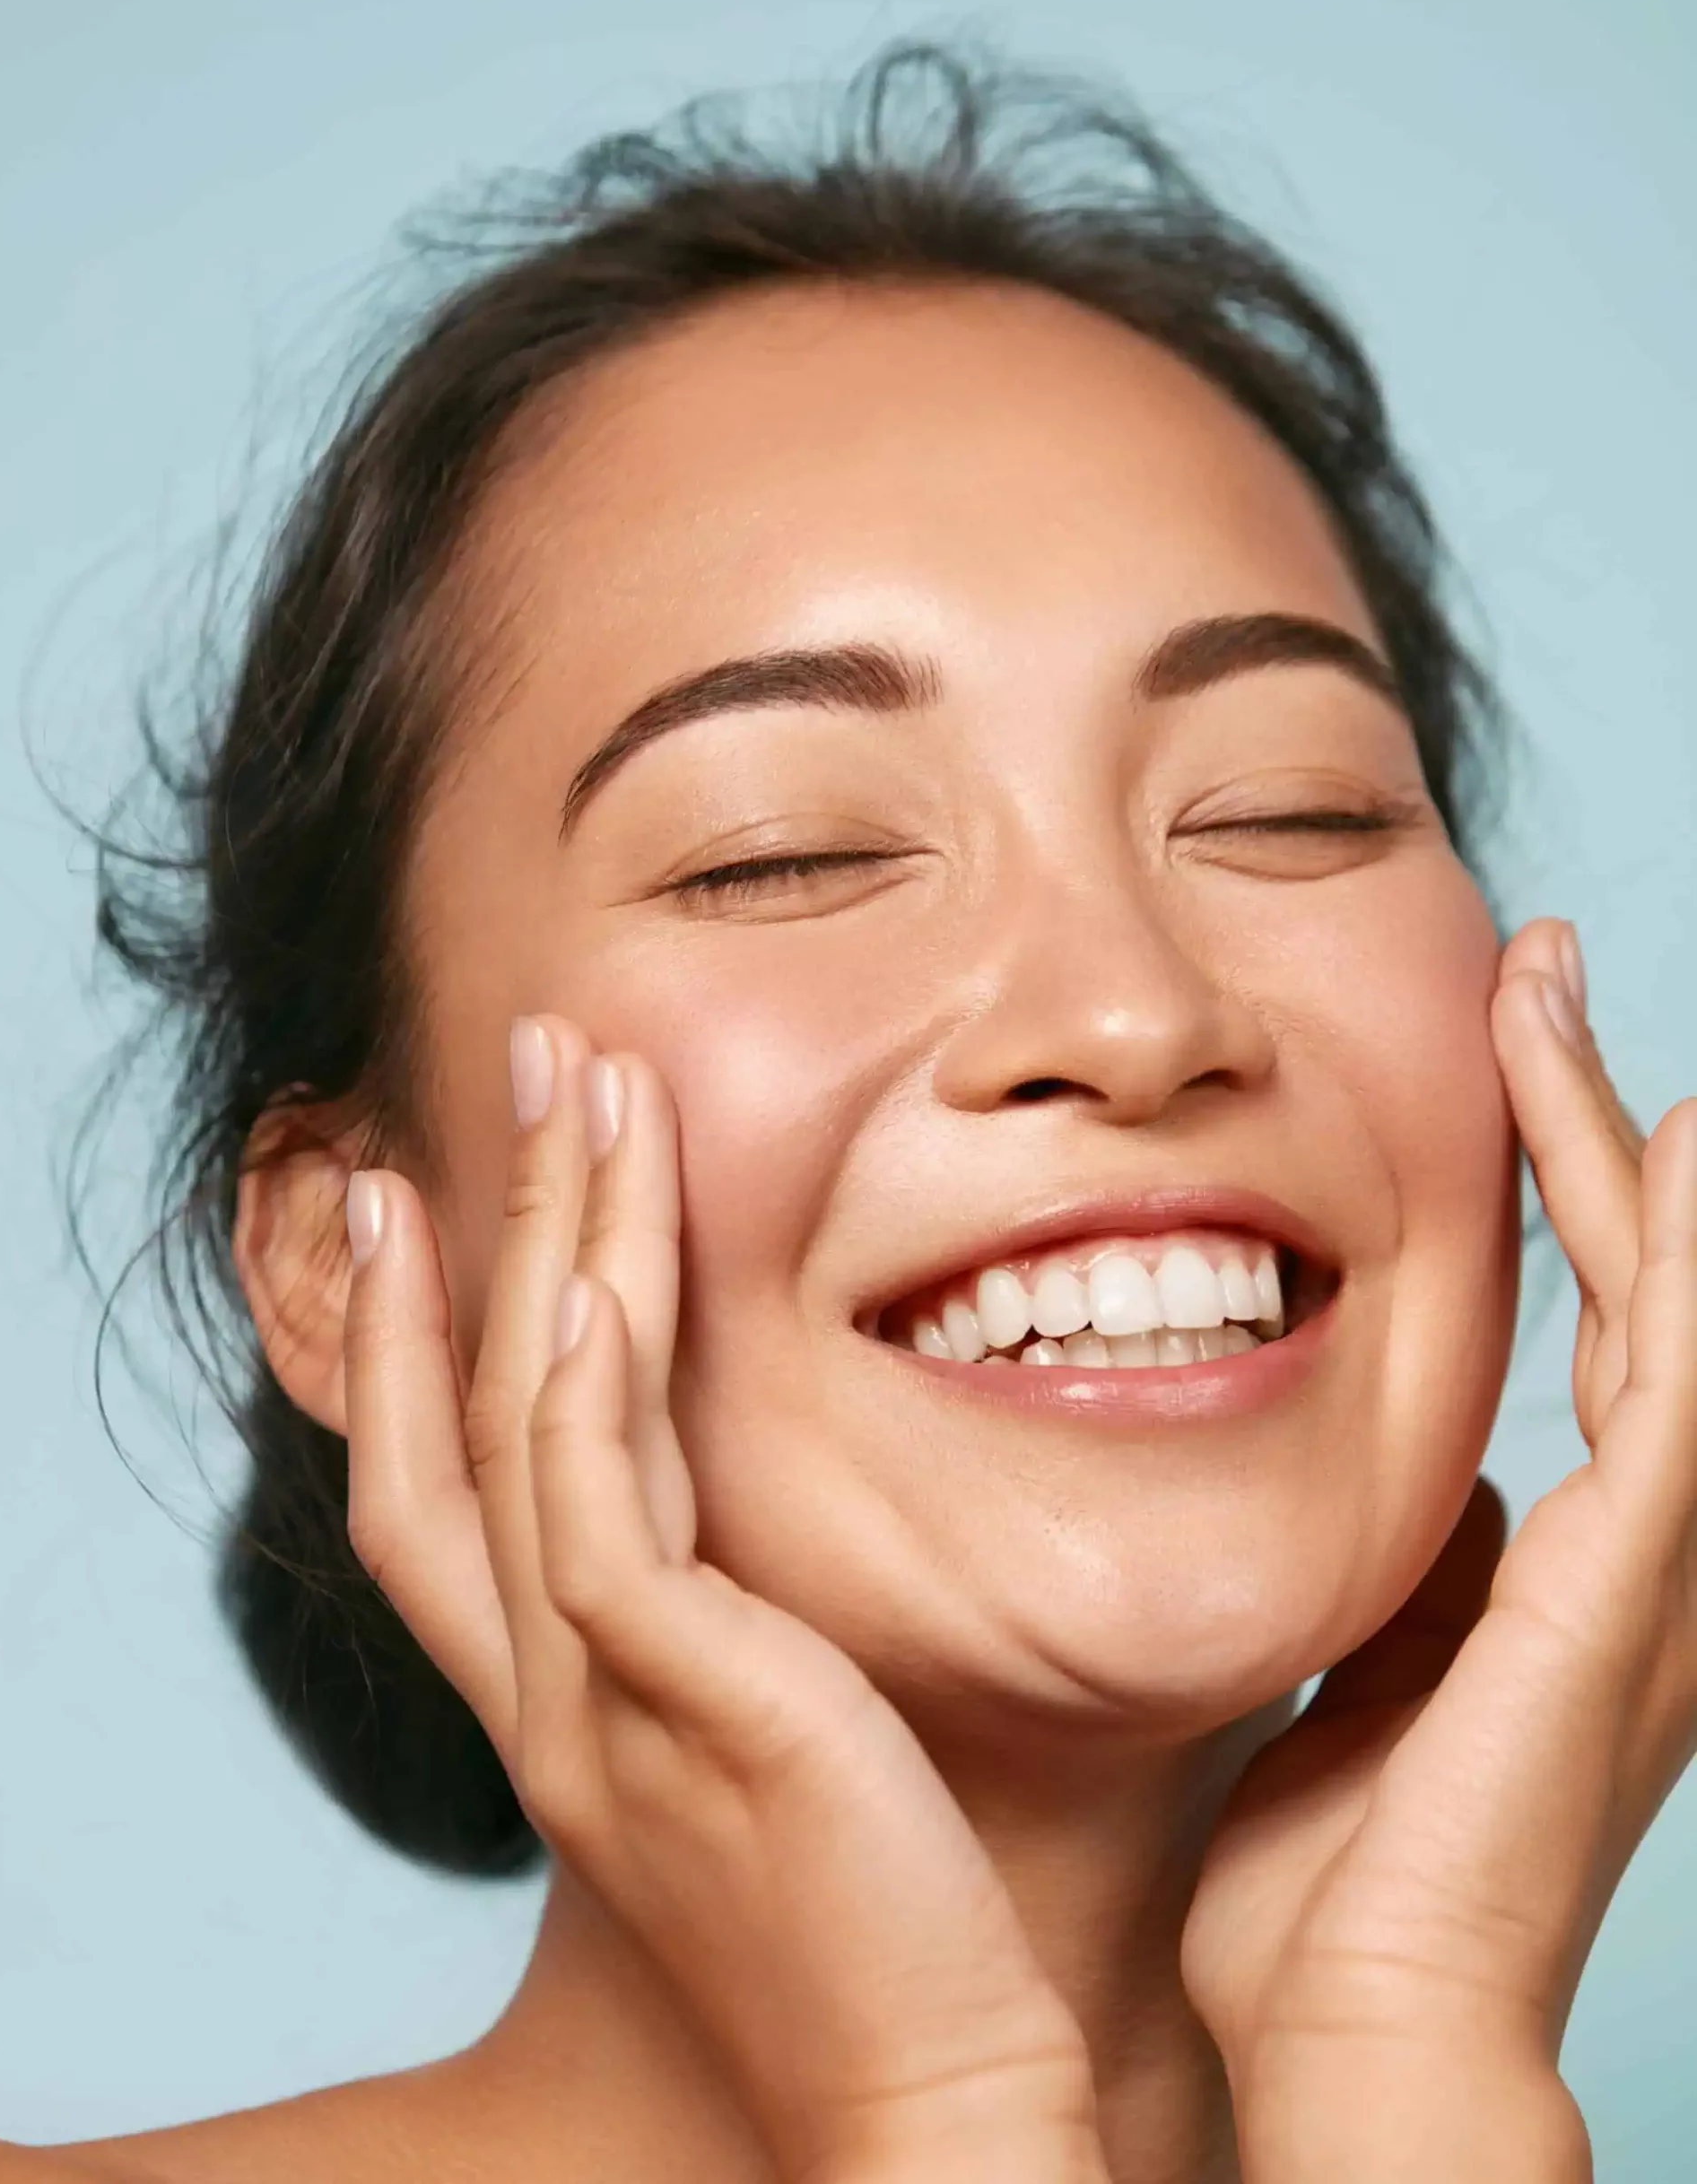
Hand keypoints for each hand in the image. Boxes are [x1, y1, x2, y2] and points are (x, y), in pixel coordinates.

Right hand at [341, 1015, 1101, 2183]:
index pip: (437, 1490)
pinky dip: (583, 1395)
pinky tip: (602, 1281)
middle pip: (467, 1418)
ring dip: (549, 1242)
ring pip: (529, 1430)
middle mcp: (545, 1694)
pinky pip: (599, 1526)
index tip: (416, 1197)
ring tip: (578, 1084)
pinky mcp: (684, 1714)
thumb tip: (804, 1502)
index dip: (408, 1339)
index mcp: (565, 1699)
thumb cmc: (888, 1921)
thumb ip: (751, 1619)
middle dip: (483, 1227)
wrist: (927, 2098)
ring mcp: (594, 1707)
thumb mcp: (780, 1738)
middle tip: (519, 1064)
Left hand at [1180, 917, 1694, 2174]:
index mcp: (1557, 1563)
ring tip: (1551, 987)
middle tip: (1531, 970)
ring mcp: (1644, 1558)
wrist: (1364, 2032)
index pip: (1569, 1329)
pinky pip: (1674, 1371)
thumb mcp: (1365, 1683)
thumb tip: (1435, 1493)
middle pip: (1629, 1277)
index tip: (1488, 1066)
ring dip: (1610, 1135)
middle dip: (1586, 1120)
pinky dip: (1679, 1243)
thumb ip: (1409, 1586)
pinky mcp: (1628, 1575)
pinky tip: (1674, 1127)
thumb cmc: (1339, 1889)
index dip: (1542, 1192)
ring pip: (1664, 1291)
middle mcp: (1626, 1544)